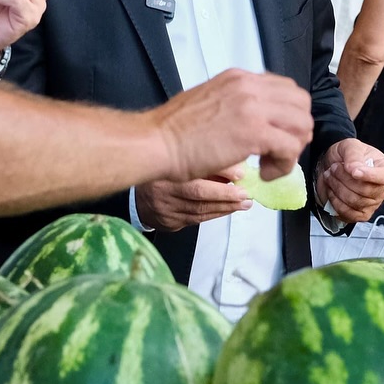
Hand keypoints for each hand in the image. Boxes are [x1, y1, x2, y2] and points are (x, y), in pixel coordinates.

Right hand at [136, 164, 250, 230]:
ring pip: (200, 210)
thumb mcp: (180, 161)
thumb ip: (205, 163)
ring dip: (225, 207)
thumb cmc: (163, 174)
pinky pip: (197, 219)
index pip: (194, 170)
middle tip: (245, 194)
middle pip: (197, 194)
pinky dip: (216, 214)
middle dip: (225, 195)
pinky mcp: (170, 222)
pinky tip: (229, 210)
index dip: (219, 172)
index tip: (239, 174)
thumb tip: (236, 168)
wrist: (138, 198)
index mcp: (165, 169)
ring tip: (244, 203)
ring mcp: (166, 208)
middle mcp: (163, 190)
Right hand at [152, 68, 313, 184]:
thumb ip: (234, 102)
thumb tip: (252, 118)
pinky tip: (264, 173)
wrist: (157, 141)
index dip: (287, 115)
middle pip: (301, 103)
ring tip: (270, 164)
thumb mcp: (209, 99)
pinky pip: (290, 148)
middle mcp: (250, 86)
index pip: (285, 88)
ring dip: (292, 148)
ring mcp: (254, 107)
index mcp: (239, 78)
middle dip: (296, 130)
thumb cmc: (174, 129)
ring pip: (302, 124)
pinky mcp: (255, 132)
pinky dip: (283, 165)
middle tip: (277, 151)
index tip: (274, 134)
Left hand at [315, 139, 383, 221]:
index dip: (369, 175)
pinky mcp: (360, 215)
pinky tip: (331, 190)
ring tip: (329, 176)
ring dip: (336, 187)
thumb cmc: (346, 155)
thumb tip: (355, 170)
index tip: (353, 171)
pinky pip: (348, 213)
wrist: (332, 167)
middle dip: (343, 178)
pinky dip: (335, 201)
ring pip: (354, 201)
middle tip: (333, 168)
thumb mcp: (349, 146)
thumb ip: (354, 155)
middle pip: (365, 190)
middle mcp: (383, 189)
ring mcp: (373, 204)